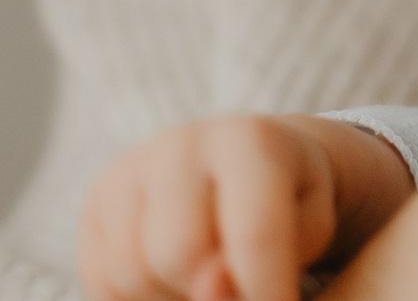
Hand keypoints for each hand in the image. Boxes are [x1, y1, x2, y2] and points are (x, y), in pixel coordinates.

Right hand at [79, 115, 337, 300]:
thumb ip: (272, 257)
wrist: (250, 161)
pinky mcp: (98, 199)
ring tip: (209, 282)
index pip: (256, 235)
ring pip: (132, 273)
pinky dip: (137, 298)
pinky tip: (174, 282)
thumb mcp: (308, 227)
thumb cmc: (290, 203)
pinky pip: (101, 279)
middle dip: (211, 292)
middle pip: (181, 255)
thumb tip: (211, 286)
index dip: (266, 292)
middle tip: (236, 288)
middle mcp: (183, 145)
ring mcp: (132, 169)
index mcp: (251, 142)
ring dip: (171, 297)